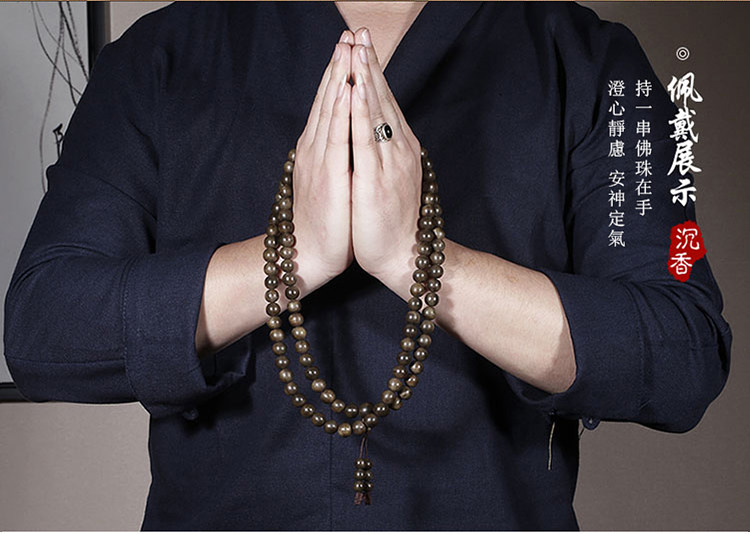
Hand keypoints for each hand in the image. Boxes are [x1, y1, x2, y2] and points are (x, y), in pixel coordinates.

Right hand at [291, 31, 355, 289]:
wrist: (310, 256)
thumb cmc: (326, 223)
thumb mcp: (331, 182)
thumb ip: (334, 158)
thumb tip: (343, 139)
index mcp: (319, 149)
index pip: (330, 104)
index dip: (339, 73)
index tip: (350, 46)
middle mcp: (315, 148)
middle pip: (328, 98)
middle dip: (339, 64)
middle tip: (349, 32)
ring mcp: (318, 160)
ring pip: (330, 110)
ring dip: (339, 76)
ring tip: (347, 47)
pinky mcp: (327, 176)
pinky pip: (335, 136)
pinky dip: (339, 110)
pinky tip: (344, 88)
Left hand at [349, 28, 423, 281]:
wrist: (401, 257)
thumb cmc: (392, 221)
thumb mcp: (390, 178)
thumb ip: (385, 153)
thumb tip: (379, 131)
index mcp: (398, 148)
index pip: (384, 102)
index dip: (373, 72)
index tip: (361, 44)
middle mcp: (397, 149)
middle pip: (381, 99)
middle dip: (369, 63)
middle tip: (360, 31)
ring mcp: (389, 163)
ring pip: (375, 112)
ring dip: (365, 77)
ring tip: (356, 47)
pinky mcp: (376, 180)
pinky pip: (367, 139)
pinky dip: (361, 111)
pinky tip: (356, 89)